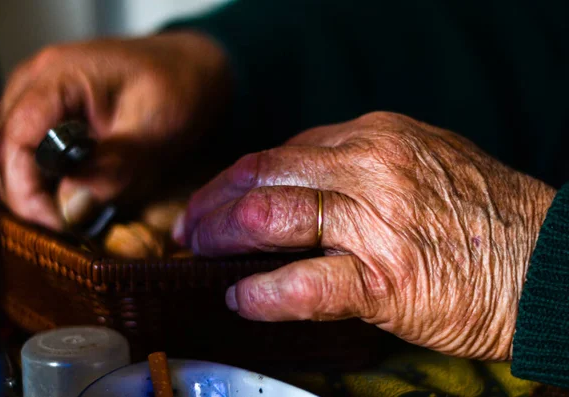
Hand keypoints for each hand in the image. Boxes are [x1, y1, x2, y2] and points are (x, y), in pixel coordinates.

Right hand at [0, 31, 230, 229]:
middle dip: (29, 196)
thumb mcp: (157, 128)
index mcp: (58, 76)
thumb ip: (116, 167)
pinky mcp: (53, 115)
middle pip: (4, 150)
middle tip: (68, 227)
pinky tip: (76, 198)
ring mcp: (41, 97)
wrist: (194, 72)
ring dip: (38, 191)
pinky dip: (50, 181)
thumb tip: (72, 208)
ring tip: (74, 216)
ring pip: (15, 155)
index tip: (59, 224)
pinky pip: (34, 152)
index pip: (14, 140)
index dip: (26, 190)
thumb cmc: (181, 88)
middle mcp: (37, 83)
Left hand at [180, 111, 555, 359]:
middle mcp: (369, 169)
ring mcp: (375, 222)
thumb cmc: (483, 215)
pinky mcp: (385, 279)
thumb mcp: (421, 161)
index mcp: (375, 137)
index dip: (237, 177)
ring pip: (271, 217)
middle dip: (213, 203)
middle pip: (262, 176)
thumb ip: (359, 164)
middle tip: (191, 226)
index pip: (281, 152)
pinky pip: (304, 284)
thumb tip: (299, 179)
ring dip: (223, 237)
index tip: (215, 197)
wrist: (545, 262)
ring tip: (202, 254)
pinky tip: (243, 299)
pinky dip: (263, 294)